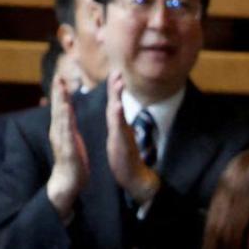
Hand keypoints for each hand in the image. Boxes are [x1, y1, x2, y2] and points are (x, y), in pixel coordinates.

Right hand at [45, 75, 90, 220]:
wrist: (68, 182)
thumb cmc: (71, 161)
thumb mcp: (69, 141)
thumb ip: (66, 128)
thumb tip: (64, 117)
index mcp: (62, 130)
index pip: (60, 109)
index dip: (60, 94)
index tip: (60, 78)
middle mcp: (59, 133)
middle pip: (58, 110)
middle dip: (58, 93)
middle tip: (57, 77)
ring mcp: (62, 141)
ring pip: (61, 119)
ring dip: (60, 104)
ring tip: (61, 90)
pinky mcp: (68, 150)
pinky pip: (68, 133)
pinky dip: (66, 122)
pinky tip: (67, 113)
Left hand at [101, 72, 161, 207]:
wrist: (135, 178)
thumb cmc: (126, 159)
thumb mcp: (119, 138)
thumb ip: (118, 125)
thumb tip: (117, 114)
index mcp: (117, 125)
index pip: (114, 103)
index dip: (113, 88)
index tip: (114, 71)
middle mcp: (122, 127)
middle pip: (118, 103)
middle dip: (116, 87)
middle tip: (117, 71)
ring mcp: (123, 135)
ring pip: (119, 113)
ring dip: (118, 97)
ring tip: (119, 83)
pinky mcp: (123, 144)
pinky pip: (120, 129)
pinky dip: (118, 117)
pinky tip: (117, 107)